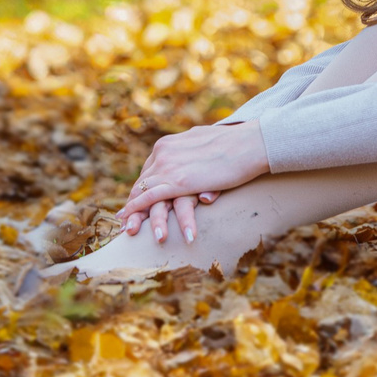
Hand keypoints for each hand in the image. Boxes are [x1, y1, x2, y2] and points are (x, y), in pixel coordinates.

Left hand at [114, 119, 268, 244]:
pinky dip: (139, 211)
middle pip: (142, 183)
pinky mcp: (178, 181)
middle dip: (133, 205)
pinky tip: (134, 226)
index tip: (136, 205)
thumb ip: (190, 154)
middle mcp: (163, 153)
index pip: (149, 171)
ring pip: (144, 194)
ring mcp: (169, 166)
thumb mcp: (203, 145)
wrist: (251, 143)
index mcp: (168, 144)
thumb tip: (191, 159)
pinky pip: (151, 198)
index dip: (142, 190)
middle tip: (125, 224)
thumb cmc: (235, 145)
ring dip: (137, 216)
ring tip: (132, 233)